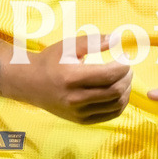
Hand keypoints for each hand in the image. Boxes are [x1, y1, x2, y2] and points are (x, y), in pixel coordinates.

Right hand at [7, 34, 132, 123]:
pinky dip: (120, 104)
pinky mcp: (81, 120)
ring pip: (115, 105)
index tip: (125, 56)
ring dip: (126, 90)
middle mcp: (75, 98)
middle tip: (127, 67)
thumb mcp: (68, 46)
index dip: (123, 65)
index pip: (109, 74)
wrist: (30, 83)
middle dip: (127, 77)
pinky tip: (119, 92)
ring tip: (124, 78)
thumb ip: (93, 41)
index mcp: (72, 77)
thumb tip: (117, 38)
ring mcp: (78, 112)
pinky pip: (109, 115)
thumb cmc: (50, 61)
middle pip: (115, 90)